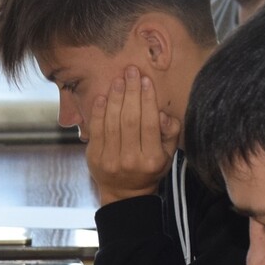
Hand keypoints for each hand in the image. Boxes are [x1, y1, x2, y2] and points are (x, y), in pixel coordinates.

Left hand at [85, 66, 180, 203]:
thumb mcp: (168, 155)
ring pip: (112, 122)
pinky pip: (96, 129)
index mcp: (151, 159)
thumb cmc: (149, 168)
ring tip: (118, 80)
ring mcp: (110, 159)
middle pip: (130, 119)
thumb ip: (170, 133)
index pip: (150, 123)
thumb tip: (161, 114)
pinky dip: (98, 111)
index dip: (147, 99)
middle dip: (131, 92)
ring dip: (115, 97)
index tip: (146, 80)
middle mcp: (130, 160)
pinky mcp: (94, 157)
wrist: (124, 193)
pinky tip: (103, 96)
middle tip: (131, 71)